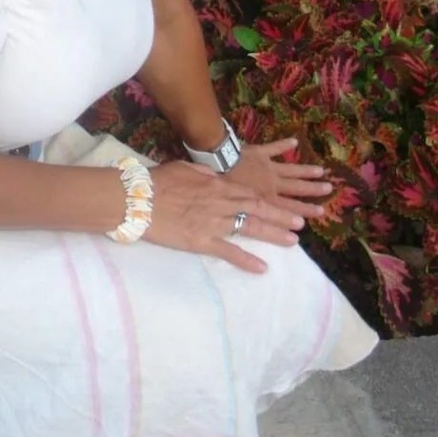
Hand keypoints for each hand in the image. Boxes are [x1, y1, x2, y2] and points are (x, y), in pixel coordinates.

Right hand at [144, 161, 290, 273]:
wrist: (137, 198)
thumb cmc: (157, 180)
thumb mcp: (184, 168)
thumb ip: (205, 174)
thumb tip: (218, 178)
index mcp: (216, 186)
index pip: (250, 194)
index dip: (270, 202)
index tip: (286, 207)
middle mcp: (220, 203)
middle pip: (257, 210)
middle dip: (280, 217)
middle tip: (300, 225)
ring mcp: (212, 223)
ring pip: (249, 229)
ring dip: (272, 235)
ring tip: (292, 242)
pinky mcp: (201, 241)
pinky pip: (228, 252)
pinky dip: (246, 260)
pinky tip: (262, 268)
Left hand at [224, 136, 332, 231]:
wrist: (219, 161)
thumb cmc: (226, 187)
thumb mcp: (238, 209)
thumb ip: (250, 218)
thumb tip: (256, 228)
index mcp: (267, 199)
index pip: (290, 207)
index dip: (305, 210)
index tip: (321, 212)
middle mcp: (272, 184)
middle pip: (296, 188)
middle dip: (313, 190)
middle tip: (329, 189)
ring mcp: (268, 167)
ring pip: (291, 170)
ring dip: (306, 170)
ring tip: (321, 170)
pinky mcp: (260, 152)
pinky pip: (274, 148)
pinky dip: (283, 144)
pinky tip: (294, 141)